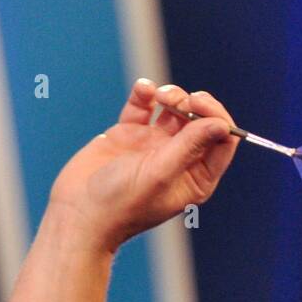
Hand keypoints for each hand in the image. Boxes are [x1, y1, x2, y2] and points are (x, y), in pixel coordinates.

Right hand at [48, 80, 240, 252]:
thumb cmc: (122, 203)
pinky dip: (146, 94)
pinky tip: (143, 90)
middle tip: (177, 100)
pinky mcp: (130, 134)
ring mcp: (155, 146)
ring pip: (175, 110)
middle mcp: (180, 160)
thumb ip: (189, 147)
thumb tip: (220, 125)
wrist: (79, 211)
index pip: (222, 142)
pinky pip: (144, 105)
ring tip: (159, 96)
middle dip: (193, 103)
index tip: (199, 104)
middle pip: (201, 121)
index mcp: (196, 178)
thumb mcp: (159, 174)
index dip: (216, 117)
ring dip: (171, 95)